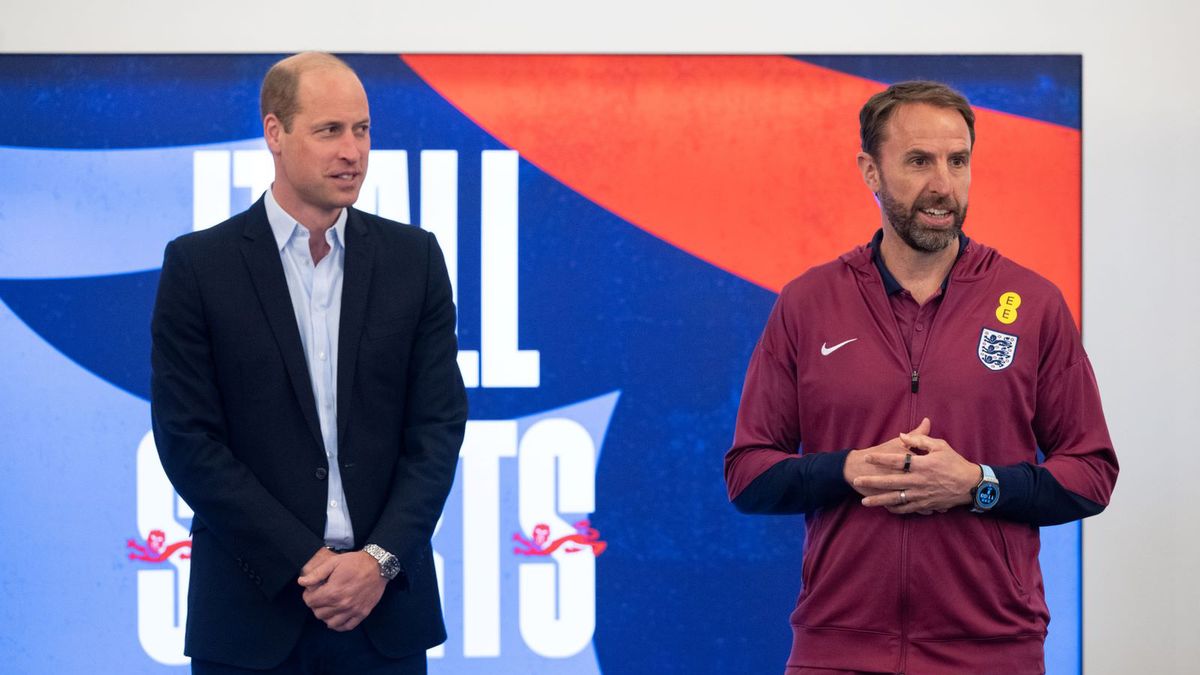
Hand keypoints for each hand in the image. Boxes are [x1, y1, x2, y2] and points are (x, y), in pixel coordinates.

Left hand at [298, 550, 387, 631]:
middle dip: (316, 605)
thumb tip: (301, 582)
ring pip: (330, 623)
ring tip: (329, 606)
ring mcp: (353, 611)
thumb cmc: (354, 562)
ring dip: (326, 615)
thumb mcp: (333, 562)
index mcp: (333, 592)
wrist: (378, 566)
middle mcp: (342, 604)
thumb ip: (316, 574)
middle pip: (318, 613)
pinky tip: (337, 616)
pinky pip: (346, 627)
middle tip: (321, 596)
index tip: (313, 590)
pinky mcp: (362, 613)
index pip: (310, 602)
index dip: (308, 595)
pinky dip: (339, 625)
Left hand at [852, 418, 979, 514]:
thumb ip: (920, 439)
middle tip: (856, 481)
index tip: (867, 457)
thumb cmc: (955, 463)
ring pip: (896, 499)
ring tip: (864, 501)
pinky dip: (895, 509)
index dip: (880, 458)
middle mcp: (919, 480)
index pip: (897, 460)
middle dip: (872, 481)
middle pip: (890, 481)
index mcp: (922, 464)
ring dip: (879, 500)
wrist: (971, 485)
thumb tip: (902, 435)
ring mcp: (921, 494)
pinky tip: (885, 508)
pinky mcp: (925, 504)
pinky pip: (907, 508)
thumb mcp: (940, 446)